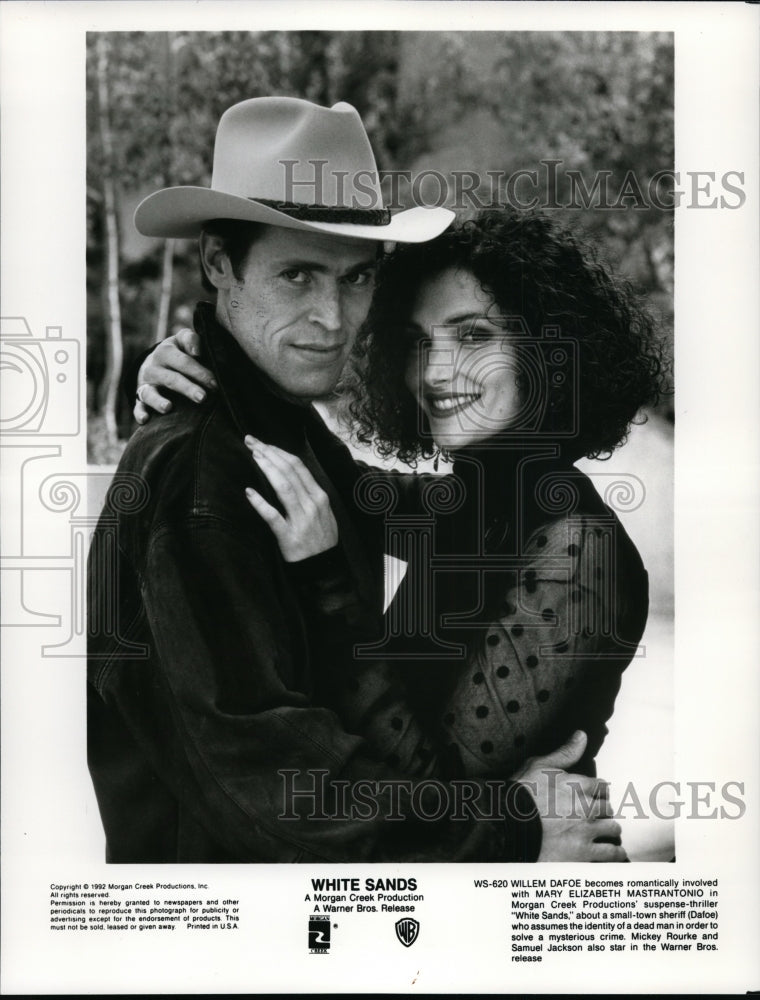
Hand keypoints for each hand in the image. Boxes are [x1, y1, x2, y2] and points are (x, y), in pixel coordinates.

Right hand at [134, 328, 217, 423]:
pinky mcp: (140, 399)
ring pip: (150, 394)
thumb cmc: (178, 352)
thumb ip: (191, 340)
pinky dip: (140, 413)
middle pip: (171, 379)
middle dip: (187, 388)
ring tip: (168, 408)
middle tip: (202, 398)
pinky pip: (138, 407)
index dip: (200, 373)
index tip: (215, 384)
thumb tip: (197, 352)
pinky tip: (145, 420)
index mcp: (165, 352)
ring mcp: (145, 385)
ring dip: (158, 401)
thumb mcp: (183, 340)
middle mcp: (153, 368)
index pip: (184, 362)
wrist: (155, 362)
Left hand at [244, 436, 337, 561]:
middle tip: (251, 442)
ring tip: (252, 456)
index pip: (298, 467)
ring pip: (283, 488)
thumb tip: (289, 475)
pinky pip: (272, 516)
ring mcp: (301, 520)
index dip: (279, 452)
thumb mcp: (323, 513)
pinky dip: (260, 503)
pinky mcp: (289, 537)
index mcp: (320, 497)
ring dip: (266, 469)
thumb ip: (309, 495)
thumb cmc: (320, 540)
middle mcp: (312, 505)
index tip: (263, 444)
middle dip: (269, 453)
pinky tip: (249, 492)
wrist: (325, 570)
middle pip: (289, 471)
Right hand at [513, 731, 626, 861]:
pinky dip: (615, 853)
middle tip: (600, 814)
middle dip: (604, 810)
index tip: (596, 795)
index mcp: (578, 785)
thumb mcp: (539, 766)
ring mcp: (587, 832)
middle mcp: (587, 808)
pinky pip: (610, 853)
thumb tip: (582, 735)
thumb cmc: (521, 795)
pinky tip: (615, 852)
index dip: (598, 791)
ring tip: (608, 832)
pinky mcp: (584, 853)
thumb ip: (565, 752)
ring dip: (610, 830)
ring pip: (612, 829)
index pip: (601, 786)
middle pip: (608, 807)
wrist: (508, 827)